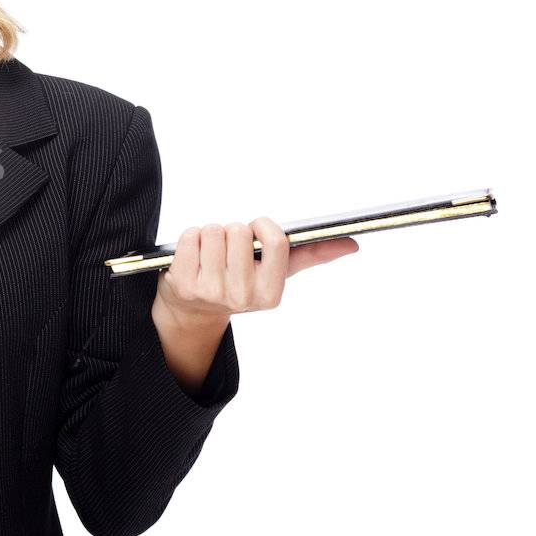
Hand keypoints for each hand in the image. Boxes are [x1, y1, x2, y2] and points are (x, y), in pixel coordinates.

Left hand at [155, 218, 358, 328]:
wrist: (194, 310)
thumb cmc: (241, 282)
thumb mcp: (277, 272)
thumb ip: (312, 255)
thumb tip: (352, 244)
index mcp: (270, 294)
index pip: (276, 241)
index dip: (264, 225)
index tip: (258, 228)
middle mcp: (242, 297)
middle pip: (239, 231)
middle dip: (233, 231)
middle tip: (229, 249)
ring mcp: (211, 293)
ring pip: (213, 231)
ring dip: (210, 233)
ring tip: (211, 253)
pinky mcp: (182, 285)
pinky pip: (189, 237)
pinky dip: (190, 238)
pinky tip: (193, 256)